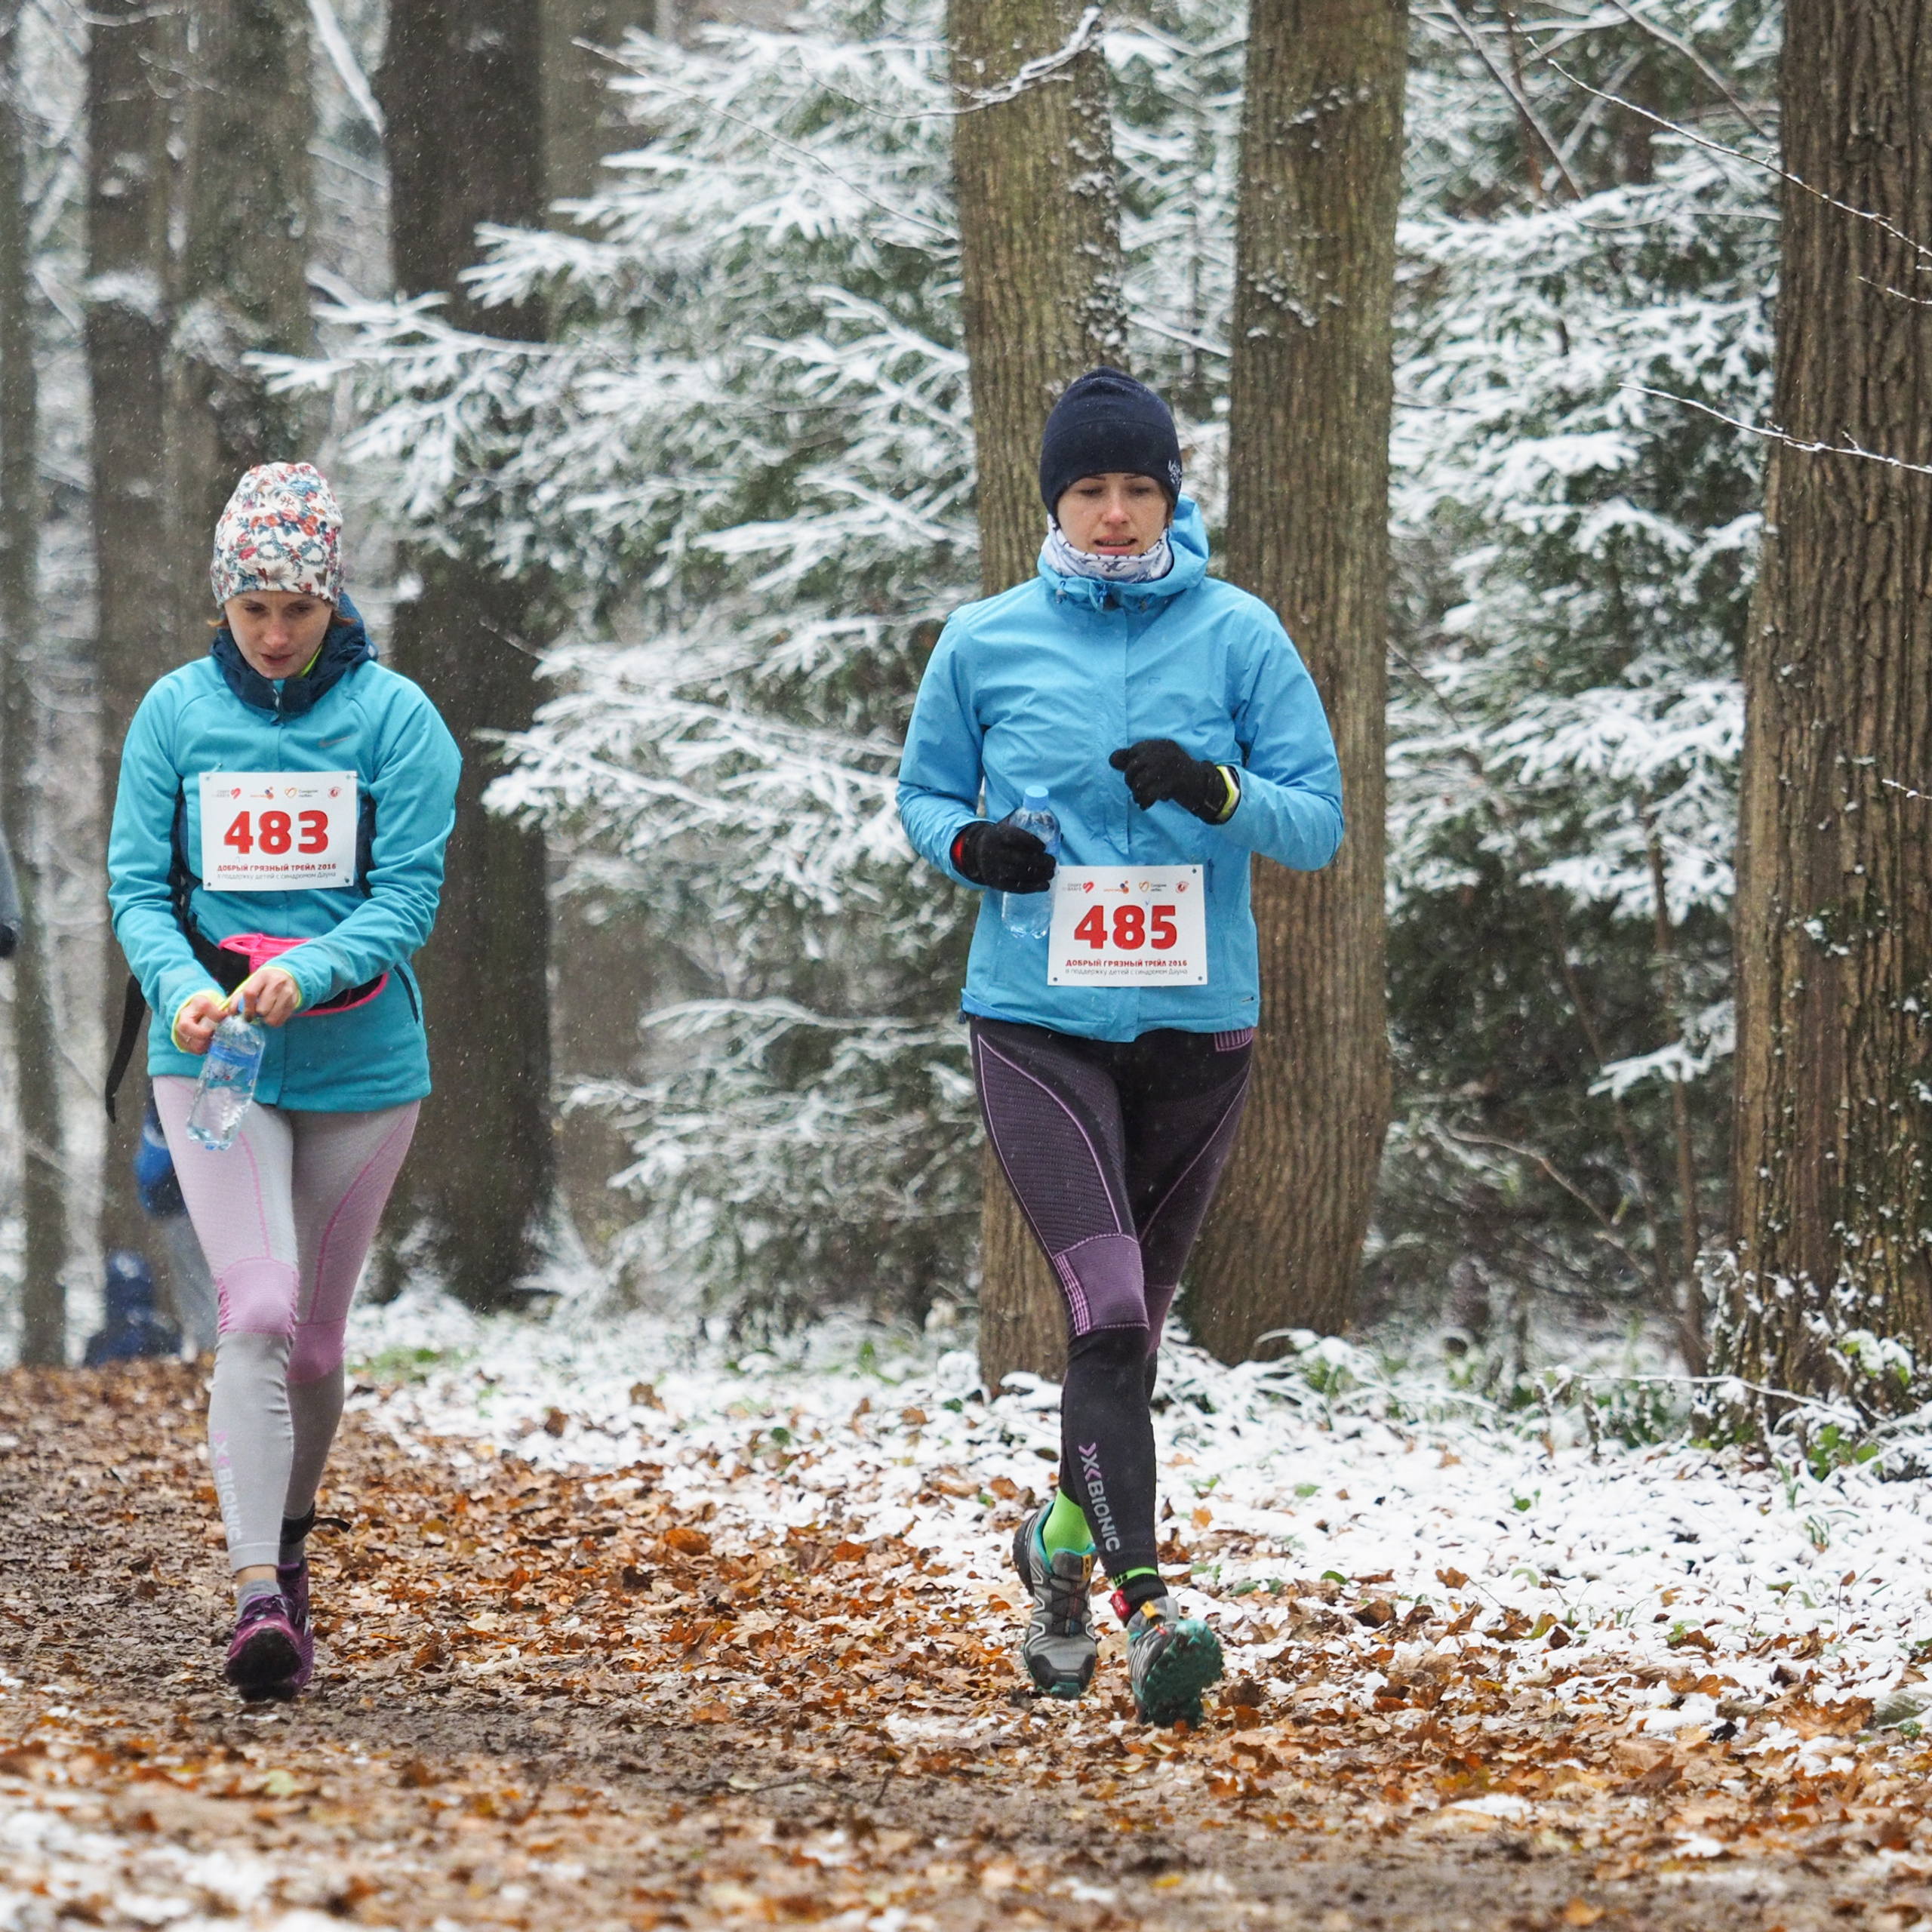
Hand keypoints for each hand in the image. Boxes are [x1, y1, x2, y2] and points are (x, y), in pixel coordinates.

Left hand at [174, 968, 300, 1053]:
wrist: (290, 975)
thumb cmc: (265, 982)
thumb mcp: (252, 984)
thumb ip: (238, 997)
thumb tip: (232, 1013)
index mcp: (262, 977)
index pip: (250, 994)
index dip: (246, 1008)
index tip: (246, 1016)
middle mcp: (276, 984)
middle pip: (262, 1009)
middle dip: (258, 1014)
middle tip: (258, 1013)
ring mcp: (287, 993)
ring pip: (272, 1017)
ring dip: (266, 1019)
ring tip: (266, 1014)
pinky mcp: (294, 1002)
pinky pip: (281, 1020)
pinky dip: (275, 1021)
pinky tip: (274, 1014)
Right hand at [952, 818, 1056, 893]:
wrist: (977, 852)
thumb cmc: (1001, 838)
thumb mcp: (1008, 827)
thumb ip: (1029, 827)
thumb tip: (1061, 836)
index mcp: (998, 835)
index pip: (1015, 838)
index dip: (1031, 842)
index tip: (1044, 847)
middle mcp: (995, 852)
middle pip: (1020, 858)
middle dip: (1040, 861)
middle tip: (1052, 862)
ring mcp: (995, 869)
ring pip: (1020, 874)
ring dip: (1040, 875)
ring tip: (1052, 873)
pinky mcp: (997, 883)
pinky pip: (1016, 887)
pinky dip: (1033, 887)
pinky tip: (1045, 886)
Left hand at [1109, 739, 1235, 822]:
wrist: (1204, 786)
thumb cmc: (1177, 776)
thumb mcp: (1158, 764)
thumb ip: (1135, 760)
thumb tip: (1112, 760)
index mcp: (1161, 745)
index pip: (1135, 750)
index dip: (1129, 765)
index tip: (1133, 776)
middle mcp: (1165, 753)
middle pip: (1134, 766)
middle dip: (1130, 781)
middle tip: (1135, 790)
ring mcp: (1170, 767)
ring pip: (1140, 781)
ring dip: (1137, 794)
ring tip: (1139, 799)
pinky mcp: (1174, 783)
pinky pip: (1150, 793)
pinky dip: (1145, 801)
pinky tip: (1145, 805)